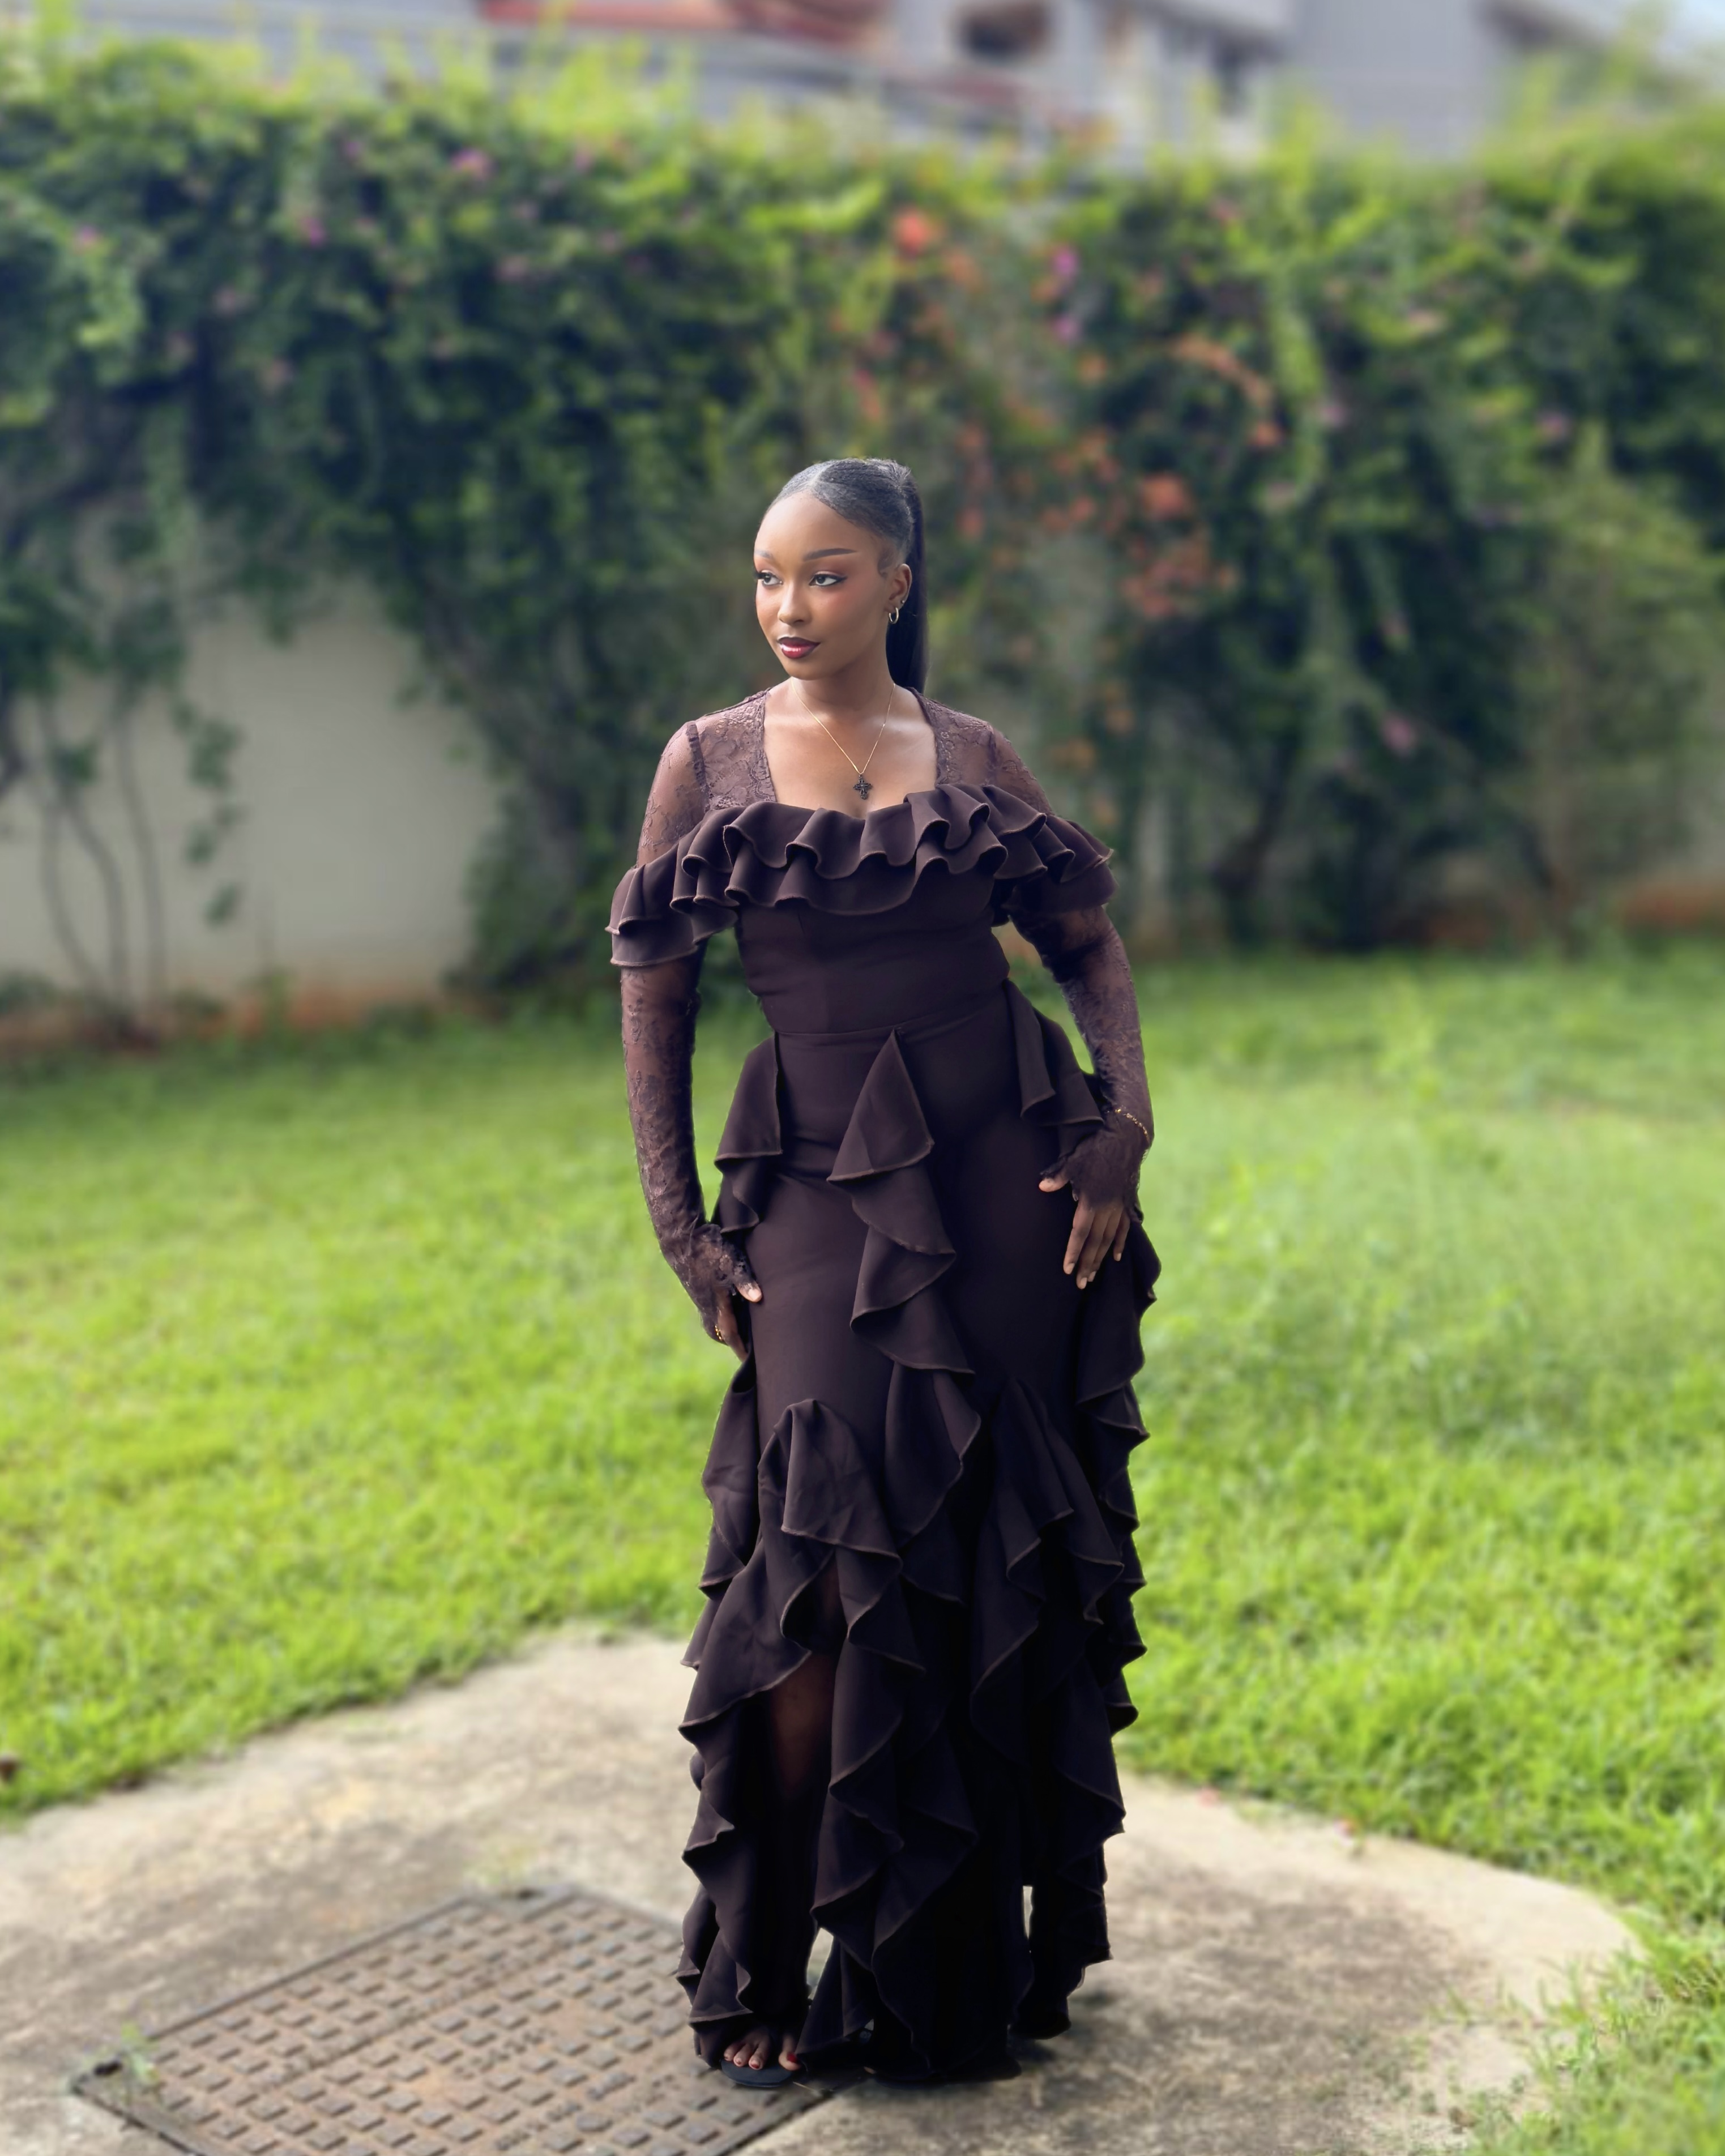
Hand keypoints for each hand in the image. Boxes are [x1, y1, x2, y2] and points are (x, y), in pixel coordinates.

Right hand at [660, 1220, 761, 1357]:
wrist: (680, 1238)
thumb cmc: (708, 1249)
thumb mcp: (731, 1262)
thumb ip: (745, 1280)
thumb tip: (758, 1298)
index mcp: (716, 1303)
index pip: (730, 1333)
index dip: (740, 1347)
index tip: (748, 1361)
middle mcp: (706, 1305)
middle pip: (720, 1331)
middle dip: (732, 1341)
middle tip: (746, 1348)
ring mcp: (699, 1297)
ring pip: (713, 1320)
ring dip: (725, 1327)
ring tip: (740, 1329)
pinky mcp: (696, 1288)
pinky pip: (709, 1309)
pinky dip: (720, 1314)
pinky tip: (729, 1305)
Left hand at [1038, 1119, 1146, 1290]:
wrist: (1126, 1139)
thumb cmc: (1095, 1149)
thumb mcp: (1073, 1162)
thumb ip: (1058, 1177)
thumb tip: (1042, 1187)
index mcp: (1091, 1201)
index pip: (1080, 1234)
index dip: (1073, 1252)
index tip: (1067, 1269)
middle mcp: (1106, 1209)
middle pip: (1095, 1243)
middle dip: (1087, 1264)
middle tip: (1081, 1283)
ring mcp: (1118, 1207)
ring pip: (1109, 1239)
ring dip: (1101, 1259)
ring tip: (1093, 1276)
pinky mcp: (1126, 1202)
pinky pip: (1124, 1228)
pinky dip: (1120, 1243)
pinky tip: (1117, 1257)